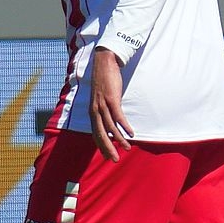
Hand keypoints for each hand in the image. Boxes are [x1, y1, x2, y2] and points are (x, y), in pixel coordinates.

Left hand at [88, 47, 133, 161]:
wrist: (104, 63)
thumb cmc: (104, 81)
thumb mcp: (101, 98)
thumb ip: (103, 109)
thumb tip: (110, 119)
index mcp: (92, 112)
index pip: (96, 134)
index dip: (102, 146)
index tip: (109, 156)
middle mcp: (95, 111)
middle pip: (101, 134)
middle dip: (108, 148)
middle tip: (114, 160)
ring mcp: (103, 105)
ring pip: (110, 127)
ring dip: (119, 139)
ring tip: (128, 147)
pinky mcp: (111, 99)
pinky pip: (118, 117)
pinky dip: (124, 126)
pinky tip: (131, 133)